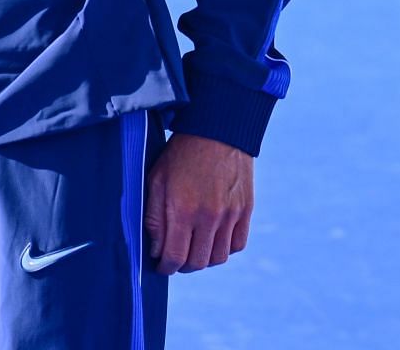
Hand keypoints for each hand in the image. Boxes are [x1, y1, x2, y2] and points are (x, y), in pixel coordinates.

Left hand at [145, 133, 253, 273]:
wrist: (217, 132)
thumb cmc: (179, 155)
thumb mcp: (156, 180)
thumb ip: (153, 217)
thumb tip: (155, 248)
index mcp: (182, 209)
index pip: (175, 256)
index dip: (165, 267)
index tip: (160, 266)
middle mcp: (208, 217)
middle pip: (198, 262)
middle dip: (182, 266)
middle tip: (174, 260)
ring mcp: (230, 215)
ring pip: (218, 258)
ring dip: (203, 260)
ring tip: (192, 250)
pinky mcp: (245, 211)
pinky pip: (237, 245)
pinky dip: (224, 249)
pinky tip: (212, 240)